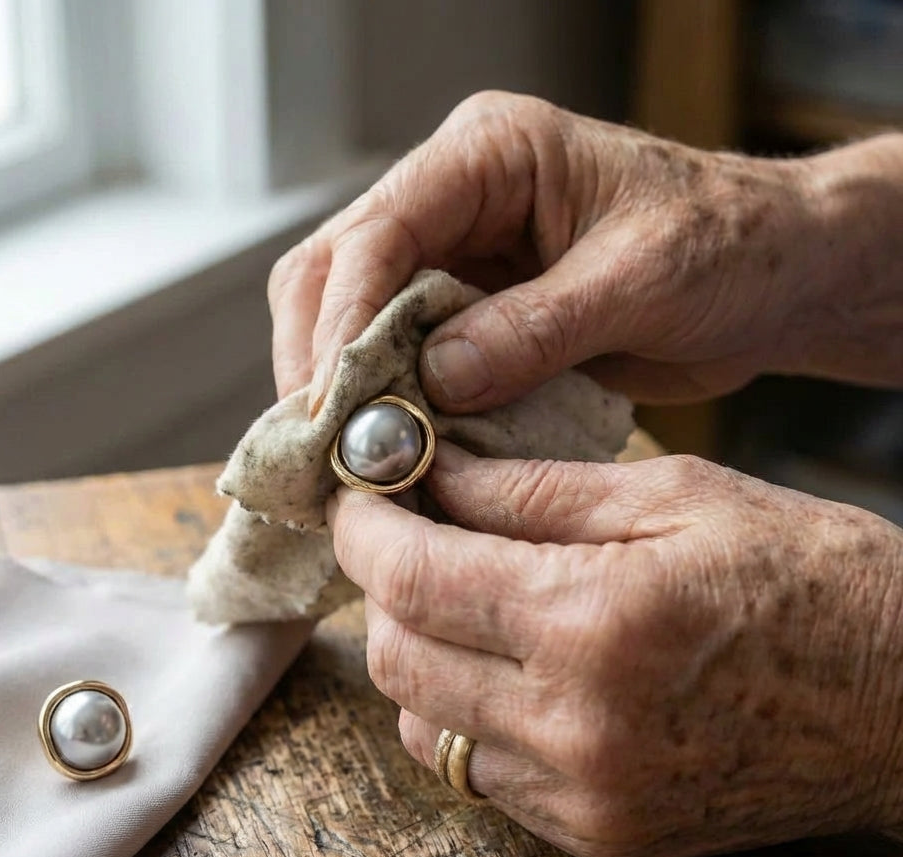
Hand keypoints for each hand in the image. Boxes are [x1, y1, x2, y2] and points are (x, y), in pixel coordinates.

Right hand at [270, 90, 902, 413]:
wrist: (772, 278)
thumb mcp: (641, 280)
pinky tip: (384, 455)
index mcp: (490, 155)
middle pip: (333, 271)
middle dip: (319, 362)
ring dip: (341, 392)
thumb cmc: (728, 248)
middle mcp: (454, 199)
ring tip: (341, 466)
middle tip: (320, 449)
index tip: (333, 405)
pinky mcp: (468, 314)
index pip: (379, 230)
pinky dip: (385, 407)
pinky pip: (399, 359)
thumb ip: (535, 328)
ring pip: (351, 319)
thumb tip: (434, 381)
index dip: (343, 320)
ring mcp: (455, 258)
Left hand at [327, 445, 902, 856]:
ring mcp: (585, 799)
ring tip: (464, 603)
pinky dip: (467, 715)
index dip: (364, 528)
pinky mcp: (602, 840)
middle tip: (408, 538)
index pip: (414, 577)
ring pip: (423, 725)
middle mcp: (574, 727)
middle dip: (382, 588)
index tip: (358, 496)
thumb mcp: (676, 495)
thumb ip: (535, 490)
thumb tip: (435, 474)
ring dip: (419, 654)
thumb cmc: (809, 577)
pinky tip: (510, 670)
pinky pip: (482, 776)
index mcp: (593, 622)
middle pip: (397, 657)